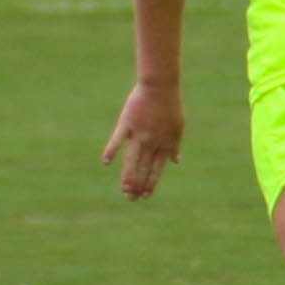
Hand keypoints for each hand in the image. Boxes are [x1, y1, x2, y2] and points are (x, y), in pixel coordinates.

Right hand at [104, 81, 184, 199]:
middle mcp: (152, 141)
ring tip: (124, 189)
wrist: (161, 85)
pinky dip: (111, 150)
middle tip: (131, 199)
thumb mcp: (178, 127)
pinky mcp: (127, 123)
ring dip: (128, 175)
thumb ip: (174, 146)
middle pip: (144, 168)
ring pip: (132, 159)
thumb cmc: (170, 105)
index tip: (145, 196)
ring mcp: (139, 133)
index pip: (157, 169)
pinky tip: (106, 162)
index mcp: (165, 143)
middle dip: (138, 185)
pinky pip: (118, 139)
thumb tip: (177, 161)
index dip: (151, 183)